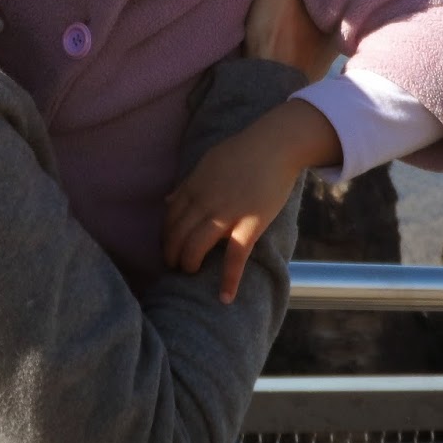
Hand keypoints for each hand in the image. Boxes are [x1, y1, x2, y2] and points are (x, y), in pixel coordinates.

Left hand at [163, 100, 339, 302]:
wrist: (277, 145)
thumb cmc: (244, 151)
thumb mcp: (207, 163)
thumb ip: (187, 184)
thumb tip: (167, 200)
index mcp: (193, 187)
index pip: (169, 219)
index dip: (165, 236)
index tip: (168, 246)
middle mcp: (204, 203)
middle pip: (177, 236)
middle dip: (172, 255)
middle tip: (174, 266)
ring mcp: (226, 214)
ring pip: (195, 248)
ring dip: (188, 264)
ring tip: (190, 272)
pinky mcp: (250, 224)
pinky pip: (235, 257)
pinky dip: (229, 280)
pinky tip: (224, 298)